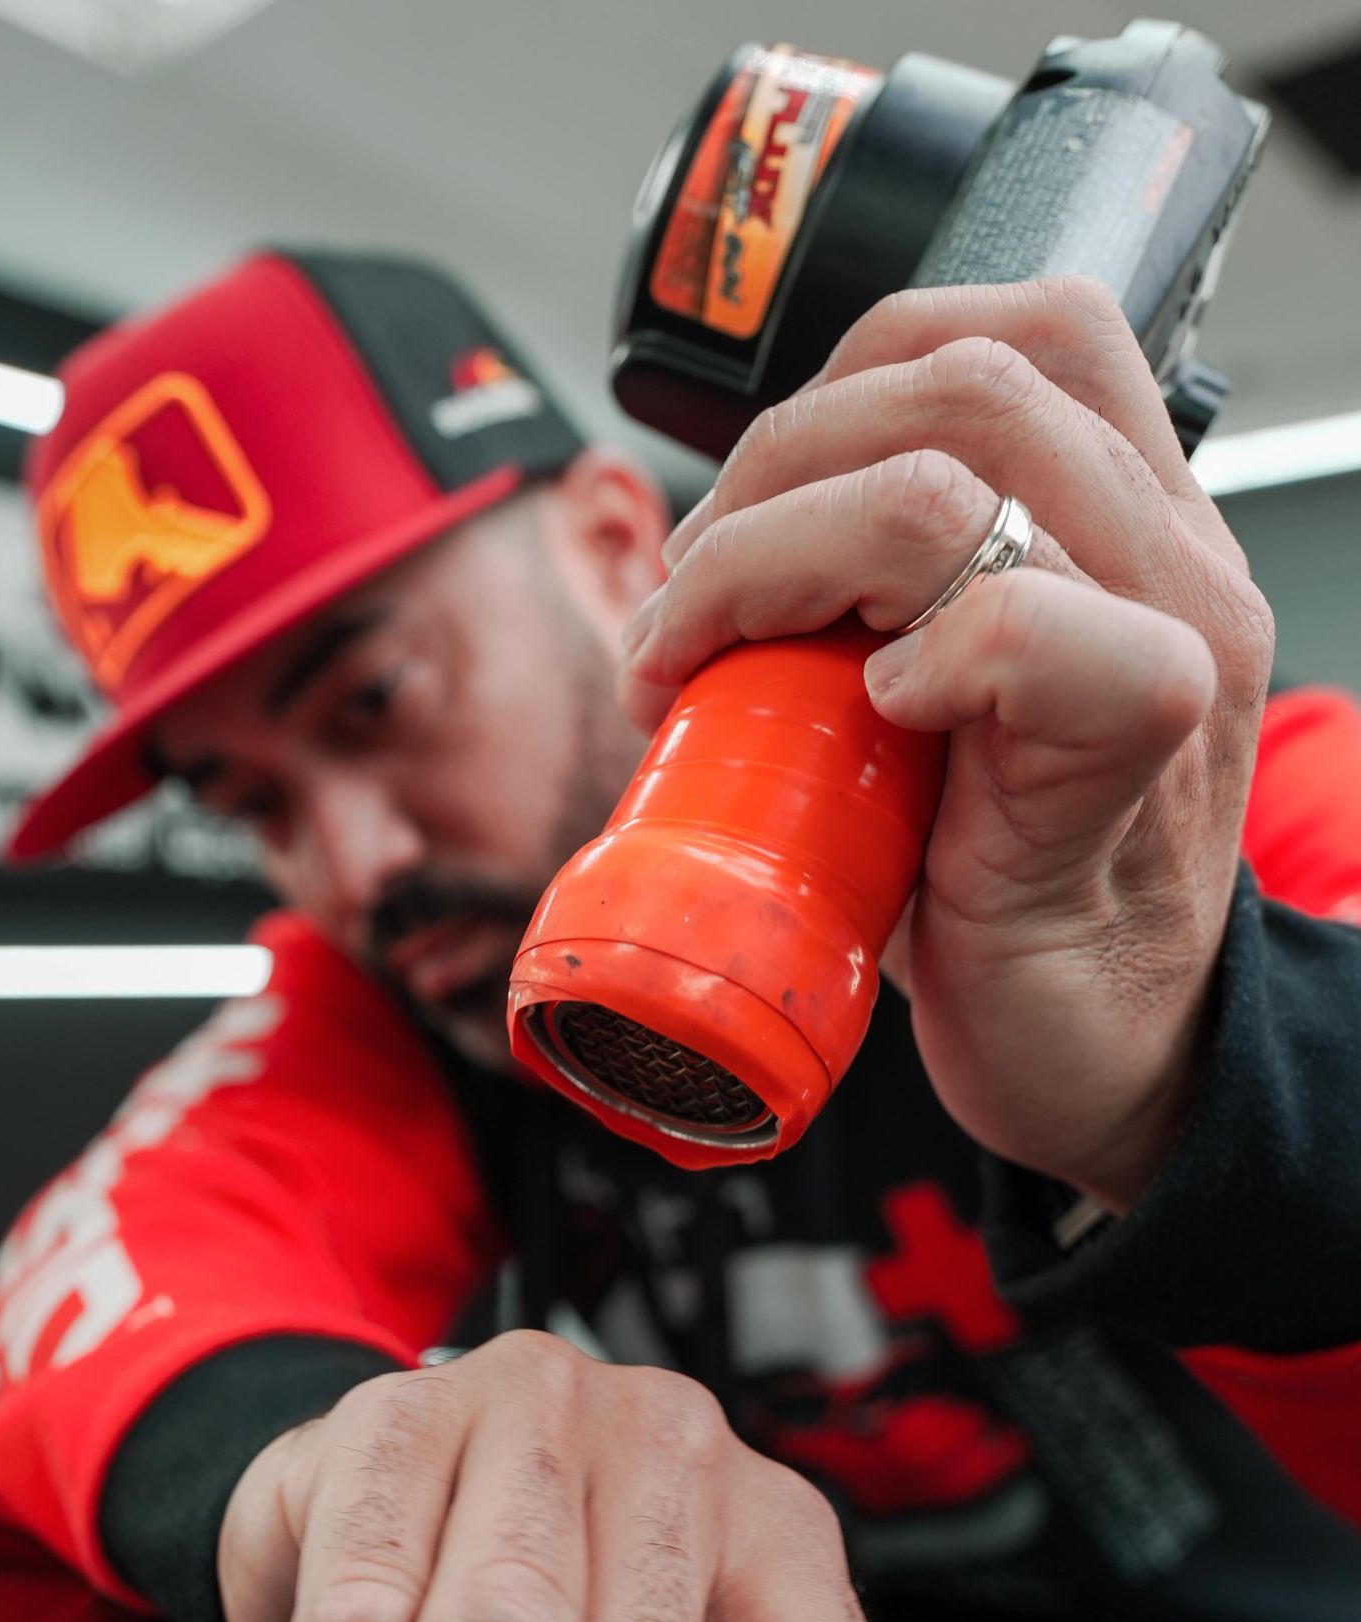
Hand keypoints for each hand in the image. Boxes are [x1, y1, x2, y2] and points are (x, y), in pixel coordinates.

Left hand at [618, 278, 1275, 1211]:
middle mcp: (1168, 550)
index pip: (998, 331)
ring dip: (772, 559)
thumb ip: (874, 606)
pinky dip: (913, 656)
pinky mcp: (1145, 740)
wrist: (1096, 1051)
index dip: (833, 388)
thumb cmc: (997, 893)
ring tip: (710, 660)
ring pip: (957, 479)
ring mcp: (1170, 633)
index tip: (739, 517)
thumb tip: (695, 570)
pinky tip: (871, 720)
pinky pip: (1022, 624)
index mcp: (1122, 518)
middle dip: (766, 472)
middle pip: (958, 377)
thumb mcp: (924, 712)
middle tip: (688, 603)